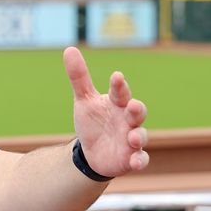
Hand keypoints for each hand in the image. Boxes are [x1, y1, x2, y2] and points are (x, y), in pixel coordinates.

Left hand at [64, 46, 148, 177]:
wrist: (92, 151)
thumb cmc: (93, 121)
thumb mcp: (83, 100)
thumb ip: (79, 77)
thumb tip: (69, 49)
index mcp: (117, 103)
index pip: (119, 92)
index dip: (119, 85)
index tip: (116, 76)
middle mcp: (128, 120)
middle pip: (137, 112)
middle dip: (137, 109)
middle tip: (132, 105)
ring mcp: (132, 139)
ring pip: (141, 136)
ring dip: (139, 136)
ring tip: (133, 137)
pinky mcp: (131, 158)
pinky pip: (140, 159)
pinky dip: (140, 160)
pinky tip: (135, 162)